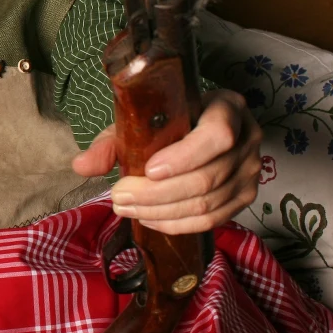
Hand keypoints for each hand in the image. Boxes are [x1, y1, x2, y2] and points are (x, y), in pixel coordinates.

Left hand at [72, 89, 261, 233]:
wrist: (197, 126)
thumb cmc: (168, 120)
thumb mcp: (139, 120)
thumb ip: (111, 142)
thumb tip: (81, 166)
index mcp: (226, 107)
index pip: (217, 135)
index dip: (184, 157)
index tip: (148, 169)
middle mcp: (247, 138)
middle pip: (207, 178)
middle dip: (157, 194)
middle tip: (119, 197)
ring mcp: (251, 170)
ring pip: (208, 204)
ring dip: (161, 213)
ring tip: (126, 208)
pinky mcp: (245, 196)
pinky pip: (213, 220)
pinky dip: (177, 224)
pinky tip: (149, 219)